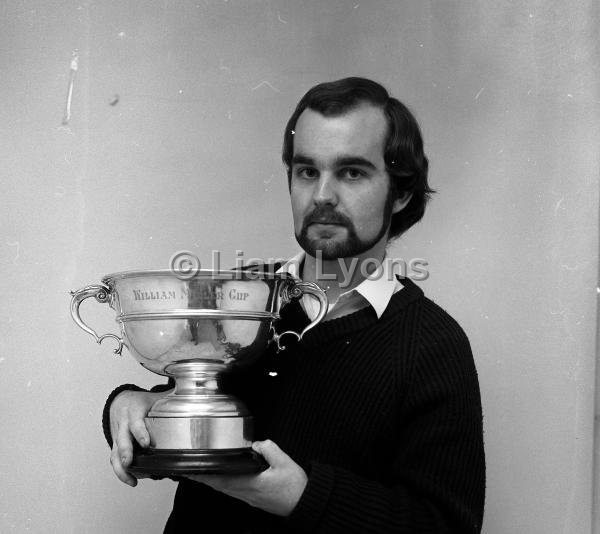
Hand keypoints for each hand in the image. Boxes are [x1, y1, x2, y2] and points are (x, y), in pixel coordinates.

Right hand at [109, 389, 166, 486]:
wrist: (120, 402)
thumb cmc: (142, 402)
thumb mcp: (155, 398)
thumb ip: (173, 398)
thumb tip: (194, 395)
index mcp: (134, 410)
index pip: (136, 421)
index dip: (140, 432)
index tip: (146, 444)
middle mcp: (124, 424)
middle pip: (122, 439)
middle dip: (125, 452)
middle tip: (129, 463)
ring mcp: (118, 436)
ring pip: (115, 453)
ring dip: (121, 468)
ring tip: (132, 480)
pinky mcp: (115, 445)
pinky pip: (114, 459)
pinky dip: (121, 471)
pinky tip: (131, 480)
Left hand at [187, 440, 307, 515]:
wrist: (304, 503)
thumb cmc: (295, 486)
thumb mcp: (284, 462)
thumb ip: (269, 448)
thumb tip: (257, 443)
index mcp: (251, 483)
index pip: (222, 479)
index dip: (205, 475)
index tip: (192, 470)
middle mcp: (247, 493)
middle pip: (219, 486)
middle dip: (204, 478)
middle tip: (190, 470)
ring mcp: (250, 498)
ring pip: (225, 489)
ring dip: (212, 481)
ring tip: (202, 472)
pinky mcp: (254, 498)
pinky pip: (233, 491)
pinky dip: (223, 484)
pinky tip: (223, 478)